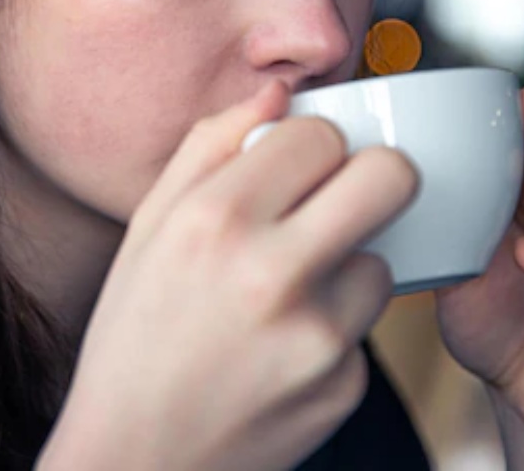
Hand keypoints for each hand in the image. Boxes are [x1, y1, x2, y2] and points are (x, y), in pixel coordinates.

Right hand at [41, 81, 417, 470]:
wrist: (136, 460)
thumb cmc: (133, 340)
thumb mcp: (147, 230)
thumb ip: (209, 147)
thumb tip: (277, 90)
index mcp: (216, 219)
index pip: (321, 135)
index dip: (316, 146)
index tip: (301, 166)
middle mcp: (272, 272)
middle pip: (390, 177)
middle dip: (375, 178)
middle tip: (344, 198)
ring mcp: (317, 336)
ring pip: (383, 259)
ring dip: (349, 266)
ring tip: (288, 296)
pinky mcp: (345, 386)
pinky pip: (365, 330)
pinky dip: (335, 331)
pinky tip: (282, 351)